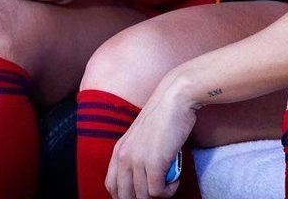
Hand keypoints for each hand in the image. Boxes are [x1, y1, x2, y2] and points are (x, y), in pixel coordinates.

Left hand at [106, 79, 197, 198]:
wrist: (175, 98)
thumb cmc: (164, 116)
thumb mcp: (141, 137)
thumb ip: (137, 155)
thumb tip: (144, 179)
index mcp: (119, 150)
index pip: (111, 185)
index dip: (124, 195)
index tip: (141, 193)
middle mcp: (124, 157)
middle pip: (124, 196)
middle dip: (142, 198)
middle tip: (158, 190)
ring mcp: (138, 160)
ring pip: (144, 197)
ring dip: (160, 194)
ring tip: (170, 181)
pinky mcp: (154, 163)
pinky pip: (158, 192)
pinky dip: (169, 190)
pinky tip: (176, 178)